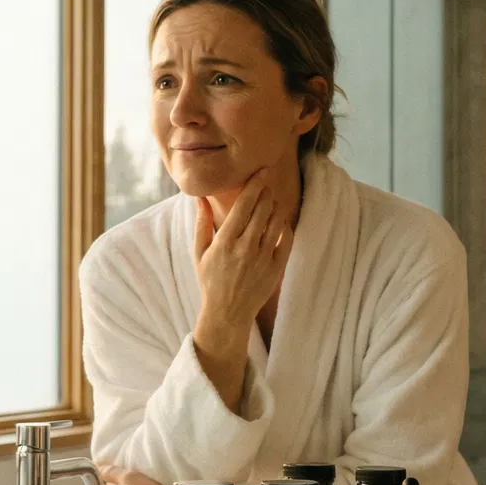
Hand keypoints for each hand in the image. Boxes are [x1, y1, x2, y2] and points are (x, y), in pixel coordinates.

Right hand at [191, 171, 291, 409]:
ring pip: (276, 222)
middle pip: (262, 209)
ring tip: (272, 199)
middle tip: (267, 181)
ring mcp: (263, 258)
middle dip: (266, 191)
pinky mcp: (276, 268)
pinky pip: (286, 240)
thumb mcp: (199, 252)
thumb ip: (202, 224)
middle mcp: (245, 248)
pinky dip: (285, 227)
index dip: (255, 185)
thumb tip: (200, 198)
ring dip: (276, 206)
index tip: (262, 171)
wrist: (227, 313)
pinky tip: (280, 222)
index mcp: (225, 242)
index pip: (243, 205)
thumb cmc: (210, 280)